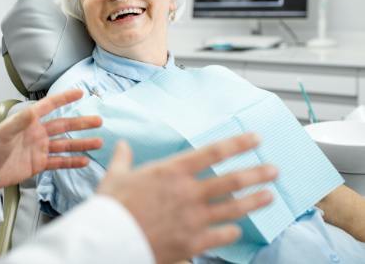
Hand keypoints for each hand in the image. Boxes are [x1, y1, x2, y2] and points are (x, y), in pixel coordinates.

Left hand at [0, 89, 102, 189]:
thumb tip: (33, 110)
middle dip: (81, 124)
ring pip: (65, 145)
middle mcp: (37, 133)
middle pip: (63, 126)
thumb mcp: (3, 133)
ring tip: (98, 142)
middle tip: (98, 121)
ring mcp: (39, 149)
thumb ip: (19, 122)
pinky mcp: (38, 164)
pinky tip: (84, 161)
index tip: (80, 93)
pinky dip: (72, 162)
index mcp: (29, 121)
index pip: (50, 106)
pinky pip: (59, 162)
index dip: (64, 99)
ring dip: (81, 143)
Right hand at [98, 133, 277, 263]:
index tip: (254, 139)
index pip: (212, 152)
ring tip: (270, 196)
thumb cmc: (111, 206)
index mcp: (171, 171)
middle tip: (274, 170)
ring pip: (233, 209)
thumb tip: (122, 145)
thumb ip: (123, 159)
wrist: (109, 240)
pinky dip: (231, 233)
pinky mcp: (192, 243)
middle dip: (256, 173)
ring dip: (254, 201)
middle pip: (231, 181)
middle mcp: (188, 192)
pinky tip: (237, 231)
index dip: (237, 144)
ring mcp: (193, 219)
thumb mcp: (115, 176)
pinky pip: (220, 236)